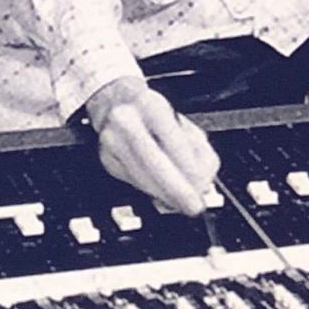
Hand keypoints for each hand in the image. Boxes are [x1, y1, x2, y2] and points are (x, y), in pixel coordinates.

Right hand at [84, 75, 219, 214]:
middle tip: (192, 205)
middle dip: (175, 189)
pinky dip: (151, 190)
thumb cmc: (153, 113)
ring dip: (164, 194)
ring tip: (181, 202)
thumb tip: (201, 180)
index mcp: (151, 105)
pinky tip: (162, 193)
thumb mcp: (181, 120)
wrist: (116, 102)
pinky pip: (132, 181)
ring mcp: (112, 140)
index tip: (202, 185)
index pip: (172, 139)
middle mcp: (126, 120)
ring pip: (139, 176)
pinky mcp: (106, 158)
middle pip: (151, 161)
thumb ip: (197, 148)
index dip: (188, 167)